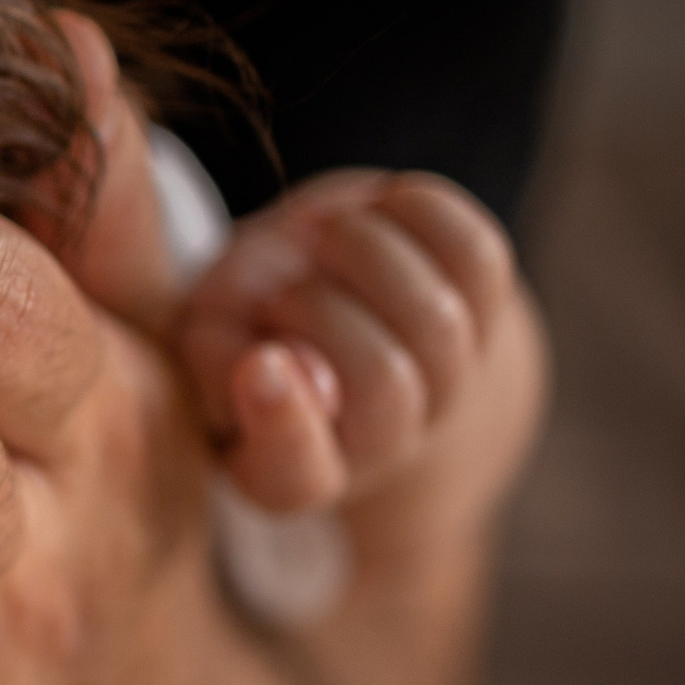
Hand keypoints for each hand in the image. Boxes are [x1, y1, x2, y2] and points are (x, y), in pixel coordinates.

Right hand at [175, 170, 523, 512]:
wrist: (320, 300)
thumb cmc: (238, 328)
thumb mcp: (199, 347)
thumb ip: (214, 359)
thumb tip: (276, 365)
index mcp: (285, 470)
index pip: (295, 473)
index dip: (286, 426)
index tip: (259, 363)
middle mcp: (379, 444)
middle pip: (380, 379)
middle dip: (316, 308)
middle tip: (277, 282)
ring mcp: (445, 381)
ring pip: (433, 315)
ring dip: (362, 251)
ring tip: (314, 234)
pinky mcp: (485, 305)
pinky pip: (475, 253)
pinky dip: (420, 212)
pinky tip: (377, 212)